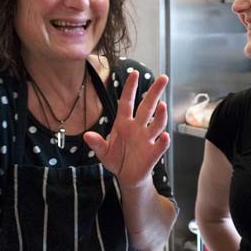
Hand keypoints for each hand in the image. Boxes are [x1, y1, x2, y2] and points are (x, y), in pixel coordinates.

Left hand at [84, 71, 169, 187]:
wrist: (127, 177)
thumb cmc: (116, 159)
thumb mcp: (103, 152)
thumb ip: (96, 144)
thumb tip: (86, 135)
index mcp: (124, 124)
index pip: (127, 102)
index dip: (130, 88)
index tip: (135, 73)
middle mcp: (137, 128)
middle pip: (147, 107)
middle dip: (155, 92)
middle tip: (163, 78)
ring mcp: (147, 139)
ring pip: (156, 124)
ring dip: (159, 115)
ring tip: (162, 105)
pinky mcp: (153, 153)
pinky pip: (159, 145)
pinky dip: (163, 141)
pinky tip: (164, 137)